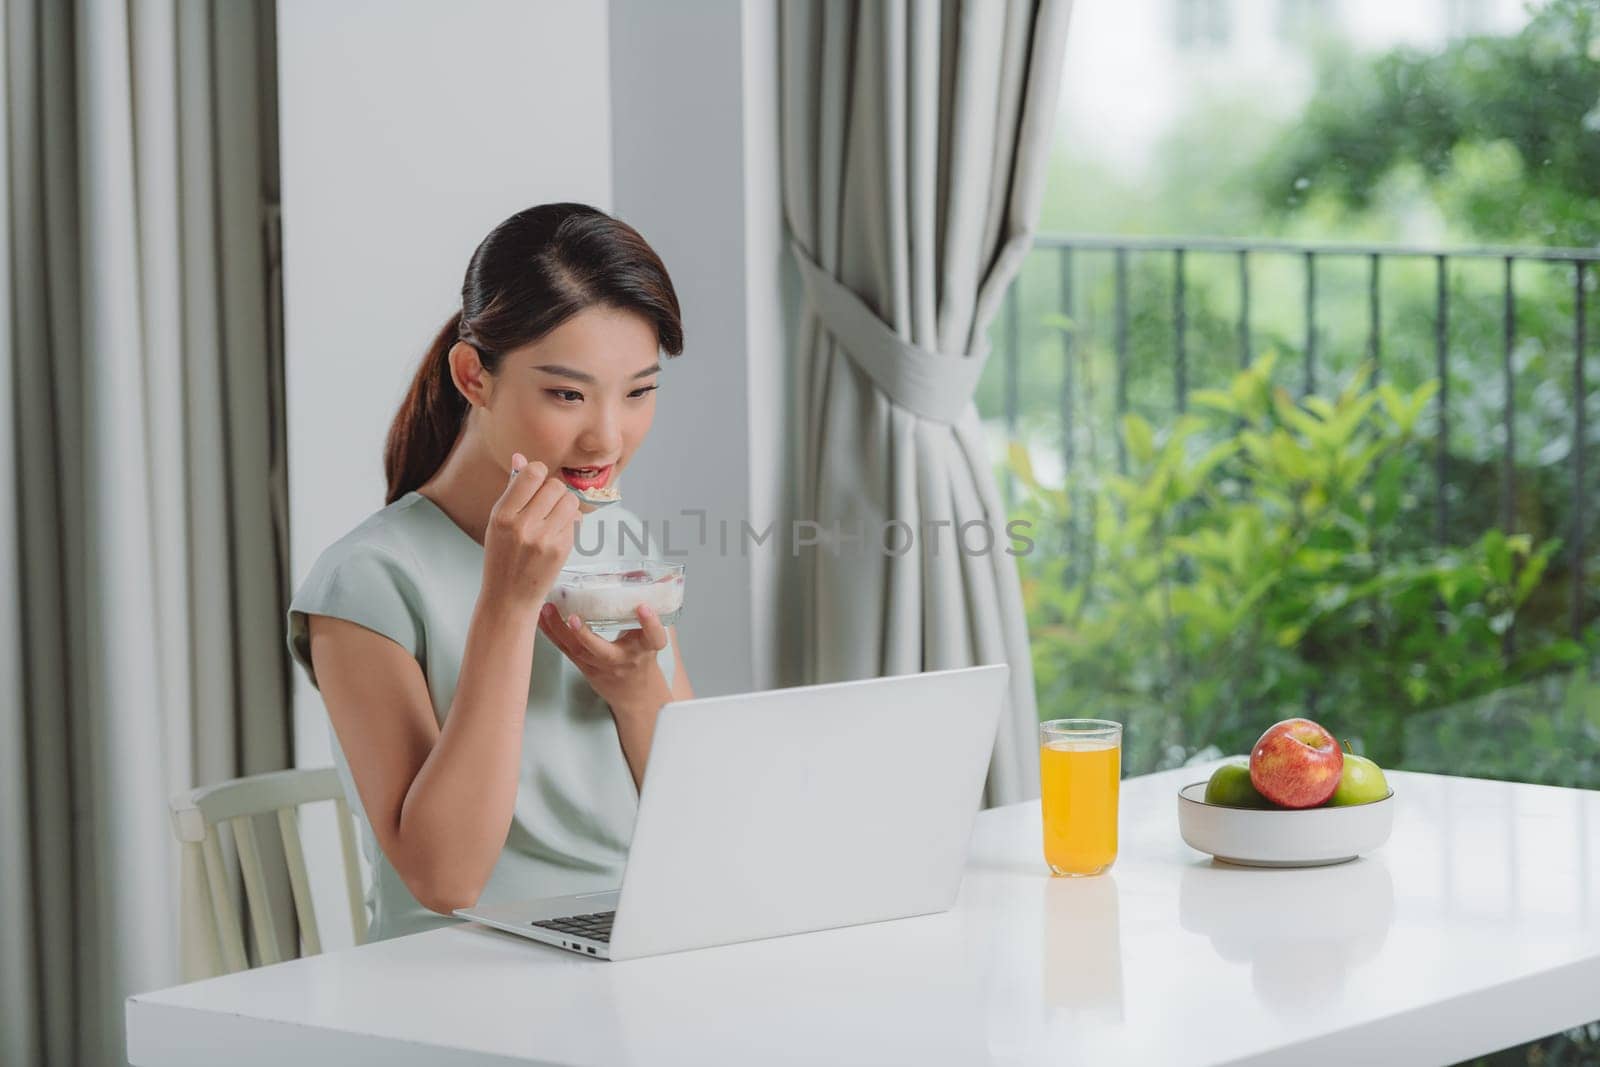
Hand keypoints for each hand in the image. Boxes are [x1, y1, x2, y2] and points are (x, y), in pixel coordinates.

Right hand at [480, 452, 580, 610]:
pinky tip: (555, 536)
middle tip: (545, 505)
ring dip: (565, 505)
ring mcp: (543, 539)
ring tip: (553, 517)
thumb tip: (520, 456)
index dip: (539, 473)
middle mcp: (522, 525)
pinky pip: (573, 522)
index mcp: (502, 514)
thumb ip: (512, 490)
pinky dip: (567, 525)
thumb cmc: (503, 556)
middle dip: (554, 491)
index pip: (532, 474)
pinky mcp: (561, 550)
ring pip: (569, 501)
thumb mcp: (498, 523)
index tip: (537, 483)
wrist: (509, 597)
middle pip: (555, 485)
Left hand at [538, 602, 672, 718]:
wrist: (635, 692)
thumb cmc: (642, 657)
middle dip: (587, 636)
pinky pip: (565, 649)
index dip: (650, 624)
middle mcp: (622, 659)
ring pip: (577, 650)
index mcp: (645, 649)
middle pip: (603, 652)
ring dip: (559, 630)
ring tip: (547, 609)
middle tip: (574, 618)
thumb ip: (650, 608)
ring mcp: (600, 666)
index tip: (644, 608)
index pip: (653, 638)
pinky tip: (540, 618)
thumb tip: (656, 576)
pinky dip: (551, 632)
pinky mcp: (583, 666)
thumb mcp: (653, 635)